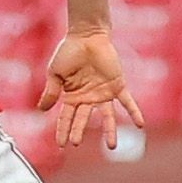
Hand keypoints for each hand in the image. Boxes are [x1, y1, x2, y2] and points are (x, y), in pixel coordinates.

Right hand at [38, 28, 145, 149]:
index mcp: (72, 97)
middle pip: (83, 119)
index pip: (66, 118)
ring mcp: (103, 93)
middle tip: (76, 143)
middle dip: (79, 131)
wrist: (86, 35)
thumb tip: (41, 110)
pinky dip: (134, 113)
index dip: (63, 130)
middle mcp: (88, 98)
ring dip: (109, 131)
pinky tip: (140, 124)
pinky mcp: (117, 85)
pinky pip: (127, 102)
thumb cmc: (68, 51)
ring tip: (112, 147)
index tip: (61, 145)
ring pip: (107, 116)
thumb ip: (51, 91)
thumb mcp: (55, 73)